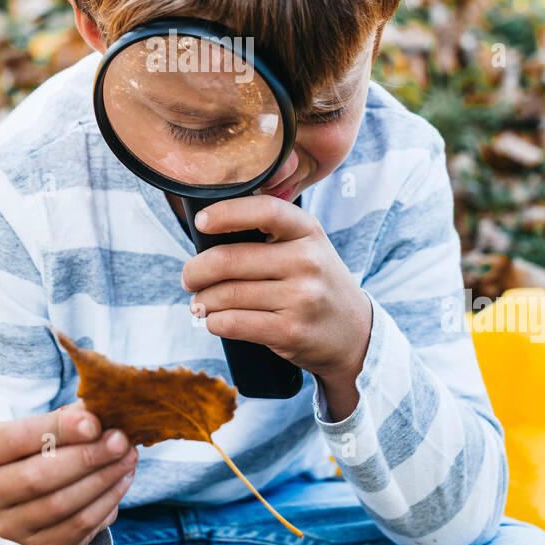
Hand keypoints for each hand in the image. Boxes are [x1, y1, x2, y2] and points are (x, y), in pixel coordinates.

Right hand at [0, 401, 137, 544]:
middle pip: (37, 478)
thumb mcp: (45, 427)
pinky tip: (122, 480)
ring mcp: (10, 526)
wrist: (27, 494)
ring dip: (103, 480)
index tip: (95, 422)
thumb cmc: (40, 448)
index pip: (16, 439)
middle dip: (86, 457)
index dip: (57, 430)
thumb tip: (102, 411)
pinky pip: (78, 528)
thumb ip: (70, 418)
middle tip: (121, 441)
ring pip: (61, 506)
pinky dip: (106, 502)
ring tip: (129, 457)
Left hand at [180, 196, 372, 418]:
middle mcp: (307, 261)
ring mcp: (301, 298)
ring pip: (226, 294)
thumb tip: (207, 231)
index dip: (225, 213)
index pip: (264, 211)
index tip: (200, 223)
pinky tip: (214, 320)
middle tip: (189, 278)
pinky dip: (214, 322)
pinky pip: (233, 323)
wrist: (355, 333)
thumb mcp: (308, 247)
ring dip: (202, 301)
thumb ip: (270, 233)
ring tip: (199, 303)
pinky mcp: (291, 331)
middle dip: (196, 270)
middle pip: (230, 259)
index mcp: (308, 231)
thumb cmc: (317, 283)